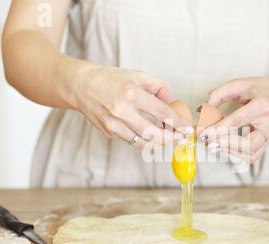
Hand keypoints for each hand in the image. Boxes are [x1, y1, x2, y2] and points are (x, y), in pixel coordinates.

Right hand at [73, 65, 190, 147]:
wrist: (81, 86)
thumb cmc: (110, 79)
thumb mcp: (138, 75)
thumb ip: (160, 88)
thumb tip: (174, 102)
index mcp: (131, 94)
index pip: (162, 113)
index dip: (178, 123)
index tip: (187, 128)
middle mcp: (122, 111)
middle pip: (153, 133)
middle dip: (171, 138)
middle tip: (181, 137)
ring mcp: (113, 125)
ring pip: (142, 142)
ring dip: (159, 143)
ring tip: (169, 138)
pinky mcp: (109, 133)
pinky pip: (131, 140)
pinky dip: (144, 140)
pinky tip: (152, 136)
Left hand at [198, 76, 268, 162]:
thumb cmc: (261, 88)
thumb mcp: (242, 83)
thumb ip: (221, 93)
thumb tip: (202, 108)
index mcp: (262, 105)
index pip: (238, 120)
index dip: (218, 128)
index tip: (202, 134)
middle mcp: (268, 123)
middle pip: (249, 144)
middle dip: (227, 145)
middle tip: (209, 143)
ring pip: (252, 154)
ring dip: (231, 153)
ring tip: (214, 147)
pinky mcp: (268, 143)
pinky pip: (254, 156)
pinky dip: (238, 156)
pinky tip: (224, 150)